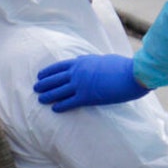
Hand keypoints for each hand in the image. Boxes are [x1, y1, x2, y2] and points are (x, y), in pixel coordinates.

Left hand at [34, 54, 148, 111]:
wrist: (132, 74)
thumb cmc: (123, 66)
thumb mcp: (105, 59)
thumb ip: (94, 62)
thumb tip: (90, 63)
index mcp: (82, 61)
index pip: (60, 66)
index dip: (48, 71)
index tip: (40, 75)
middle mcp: (78, 72)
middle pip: (55, 79)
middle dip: (44, 84)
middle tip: (36, 88)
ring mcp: (81, 84)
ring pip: (59, 91)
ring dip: (48, 95)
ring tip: (40, 99)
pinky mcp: (87, 97)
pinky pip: (69, 102)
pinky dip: (60, 106)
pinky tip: (54, 108)